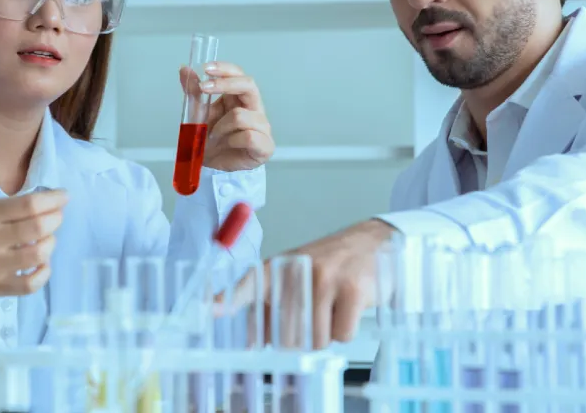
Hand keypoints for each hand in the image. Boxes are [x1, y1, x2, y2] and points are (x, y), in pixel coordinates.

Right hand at [0, 189, 66, 296]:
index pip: (29, 204)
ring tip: (47, 240)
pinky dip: (44, 272)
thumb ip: (20, 206)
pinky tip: (42, 264)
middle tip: (56, 217)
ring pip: (39, 254)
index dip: (53, 200)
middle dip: (55, 219)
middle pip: (38, 228)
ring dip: (50, 244)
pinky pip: (32, 283)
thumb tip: (58, 201)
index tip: (64, 197)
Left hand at [179, 61, 273, 172]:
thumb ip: (194, 93)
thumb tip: (184, 69)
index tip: (206, 68)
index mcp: (239, 98)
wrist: (214, 166)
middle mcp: (254, 108)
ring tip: (213, 135)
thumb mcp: (199, 114)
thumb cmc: (211, 139)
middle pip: (249, 85)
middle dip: (226, 84)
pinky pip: (248, 136)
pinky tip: (228, 145)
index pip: (238, 74)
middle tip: (204, 88)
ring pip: (241, 115)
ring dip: (220, 126)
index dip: (224, 69)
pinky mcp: (265, 146)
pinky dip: (231, 140)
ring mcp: (262, 126)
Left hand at [230, 219, 395, 347]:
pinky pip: (342, 335)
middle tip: (315, 316)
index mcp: (280, 267)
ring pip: (316, 339)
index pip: (249, 285)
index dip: (228, 299)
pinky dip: (347, 331)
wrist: (375, 242)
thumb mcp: (297, 274)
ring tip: (334, 308)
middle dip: (302, 337)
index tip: (210, 310)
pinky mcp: (353, 290)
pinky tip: (350, 309)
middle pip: (287, 334)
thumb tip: (253, 342)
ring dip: (327, 334)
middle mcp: (299, 271)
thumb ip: (272, 304)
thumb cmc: (332, 263)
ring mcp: (326, 279)